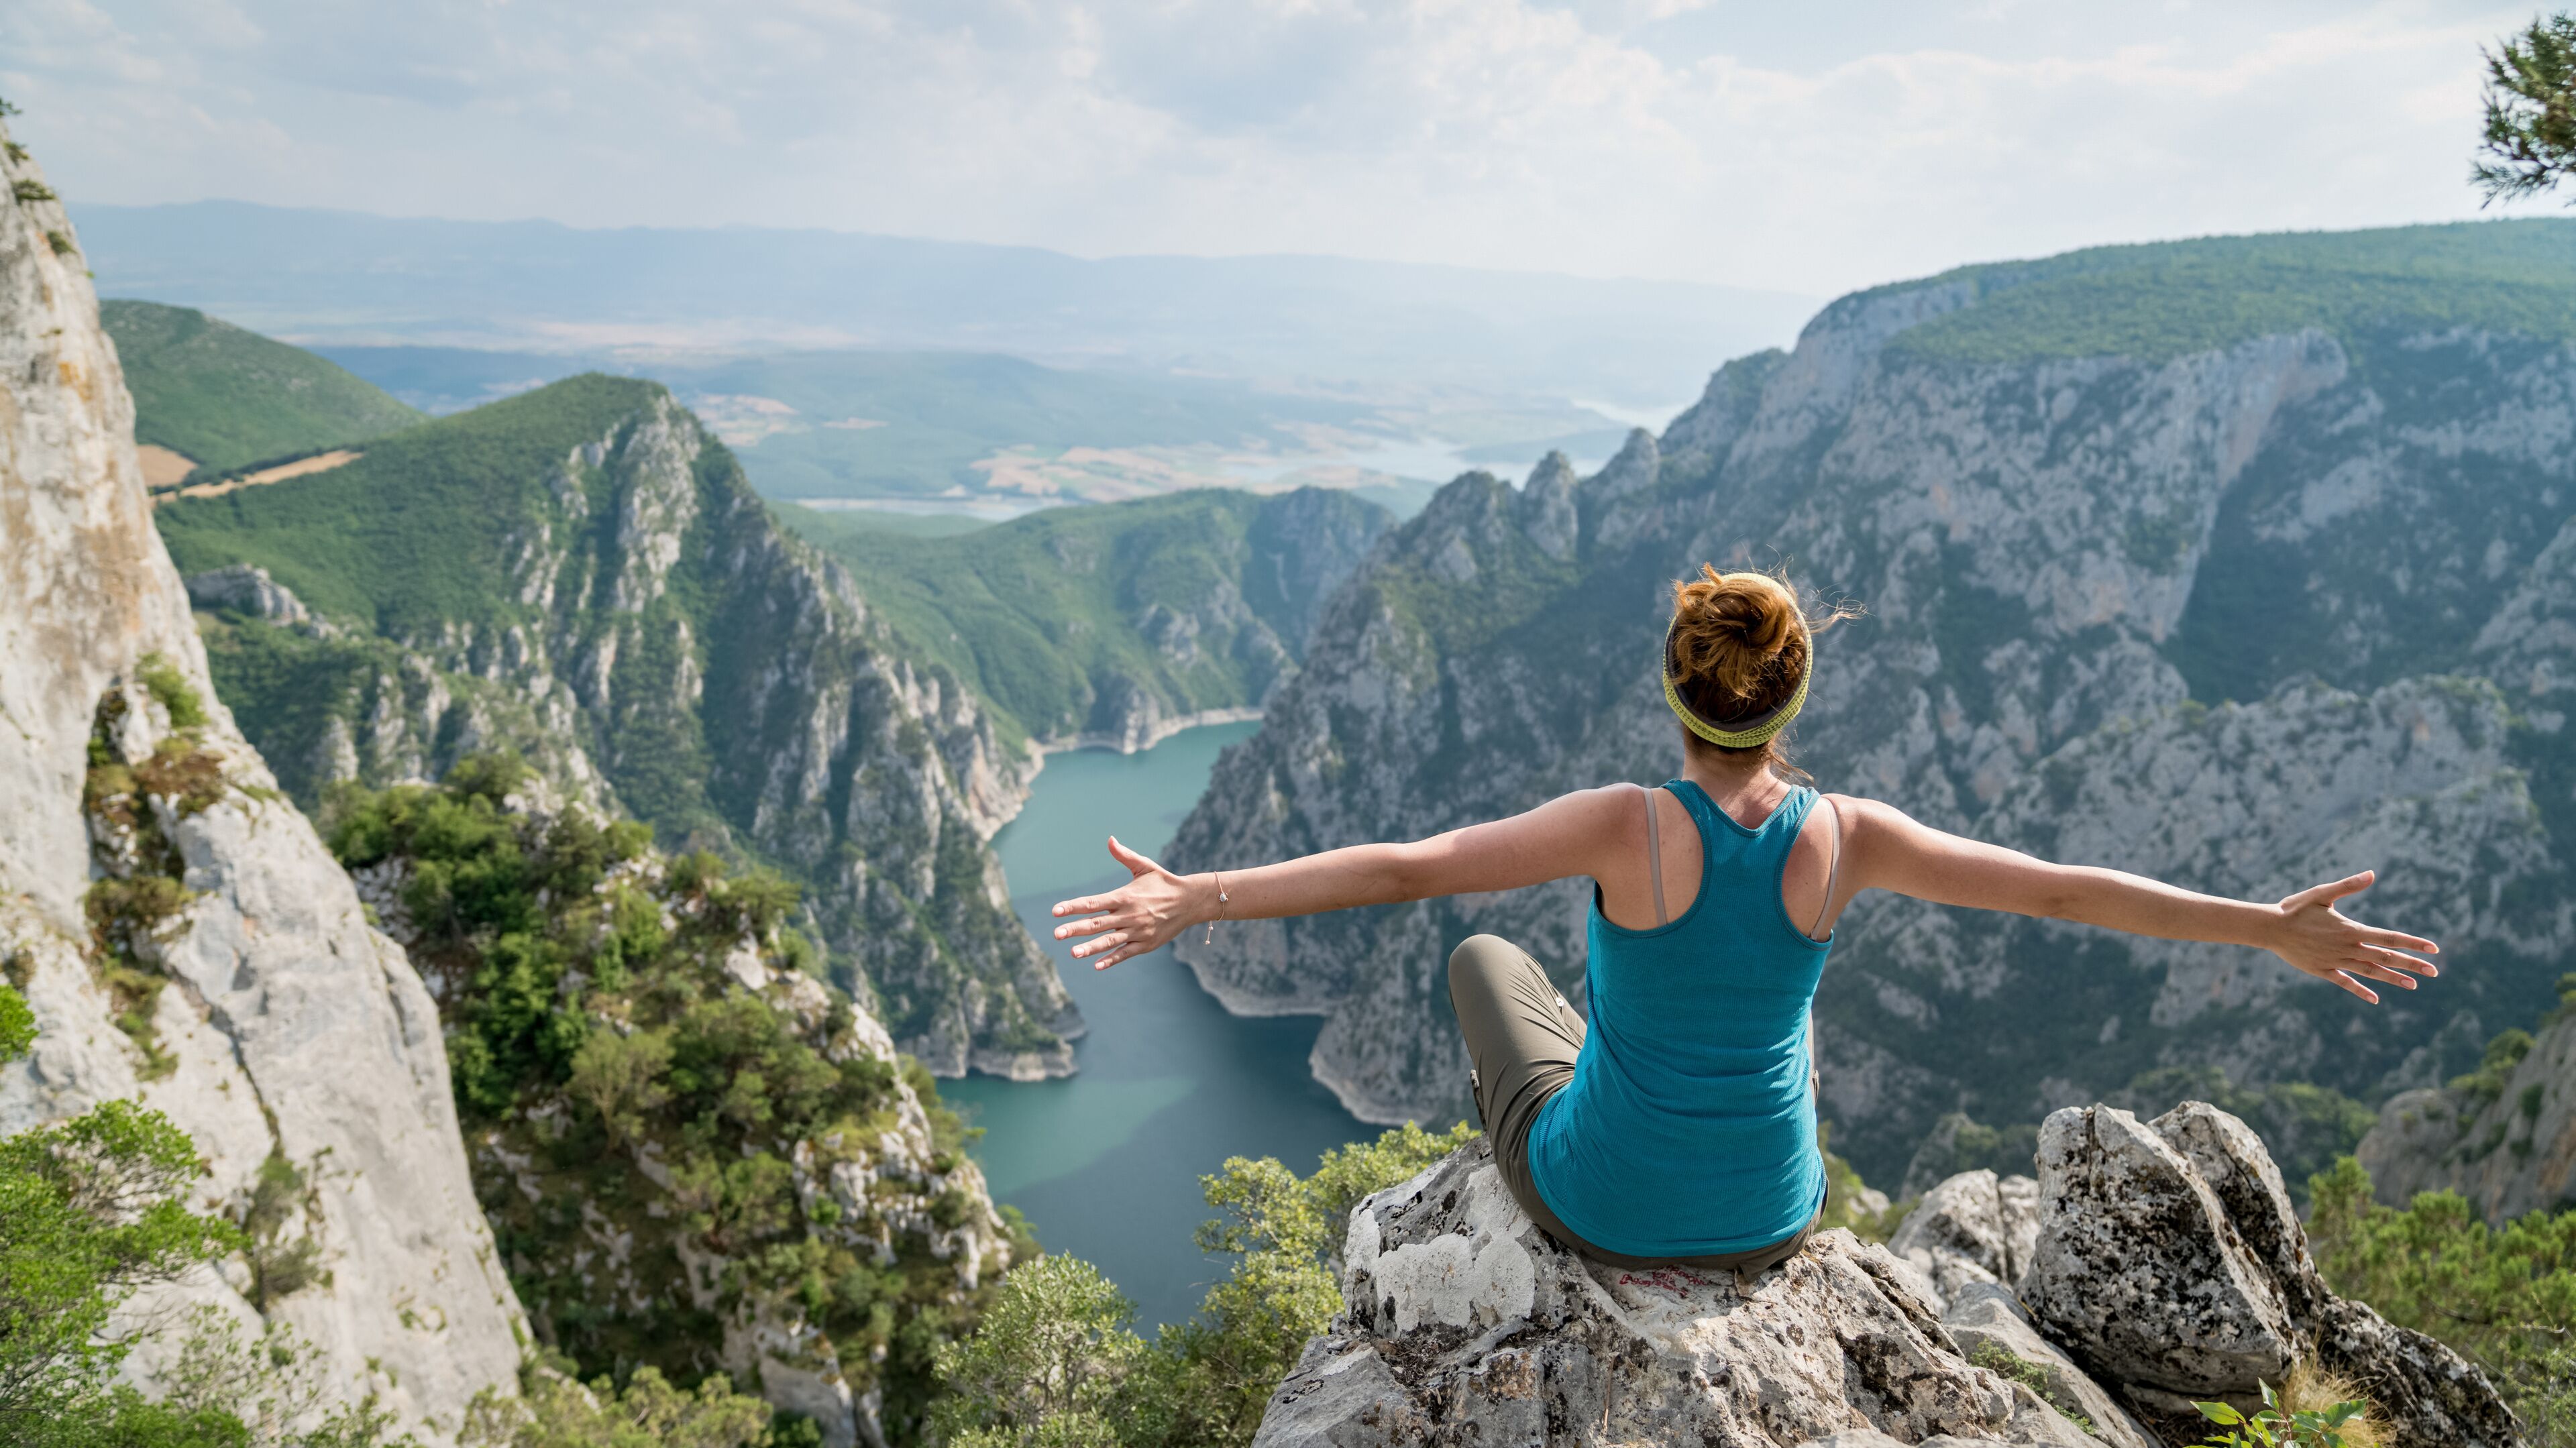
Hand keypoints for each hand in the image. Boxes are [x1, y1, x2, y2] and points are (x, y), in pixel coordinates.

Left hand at [1050, 836, 1208, 970]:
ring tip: (1072, 953)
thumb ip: (1124, 855)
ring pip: (1109, 941)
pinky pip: (1125, 953)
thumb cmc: (1164, 882)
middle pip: (1096, 924)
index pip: (1093, 902)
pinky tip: (1096, 965)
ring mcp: (1138, 931)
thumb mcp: (1144, 866)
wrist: (1191, 901)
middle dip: (1075, 929)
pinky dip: (1111, 959)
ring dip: (1090, 948)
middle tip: (1056, 934)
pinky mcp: (1146, 944)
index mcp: (1124, 896)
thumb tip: (1110, 839)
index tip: (1056, 911)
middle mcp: (1129, 915)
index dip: (1073, 906)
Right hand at [2266, 871, 2438, 1003]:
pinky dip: (2361, 991)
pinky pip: (2346, 982)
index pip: (2389, 937)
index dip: (2412, 942)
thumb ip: (2348, 885)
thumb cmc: (2295, 908)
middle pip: (2385, 957)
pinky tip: (2375, 999)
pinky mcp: (2322, 970)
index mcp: (2350, 929)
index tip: (2433, 949)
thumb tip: (2372, 873)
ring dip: (2392, 978)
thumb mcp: (2322, 893)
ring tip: (2413, 985)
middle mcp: (2347, 947)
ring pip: (2370, 971)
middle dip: (2411, 964)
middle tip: (2434, 972)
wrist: (2269, 928)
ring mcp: (2335, 961)